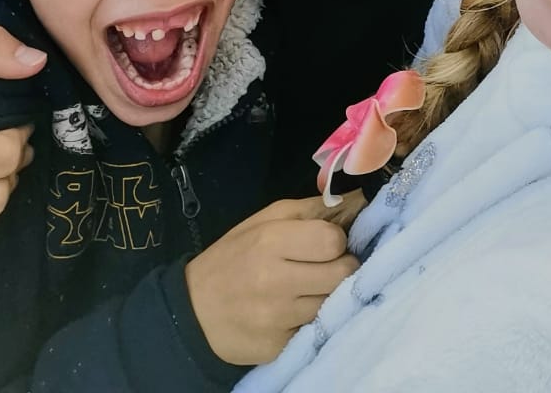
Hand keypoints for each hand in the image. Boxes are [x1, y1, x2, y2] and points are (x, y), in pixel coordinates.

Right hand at [185, 190, 364, 366]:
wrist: (193, 311)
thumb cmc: (233, 257)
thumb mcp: (265, 221)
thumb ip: (310, 210)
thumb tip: (357, 201)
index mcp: (271, 241)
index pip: (333, 241)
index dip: (335, 241)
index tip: (325, 244)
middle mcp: (275, 281)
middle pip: (342, 273)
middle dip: (340, 267)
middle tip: (325, 267)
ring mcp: (277, 319)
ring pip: (333, 303)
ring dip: (328, 295)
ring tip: (308, 289)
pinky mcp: (278, 348)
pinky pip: (315, 330)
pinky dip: (311, 320)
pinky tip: (295, 312)